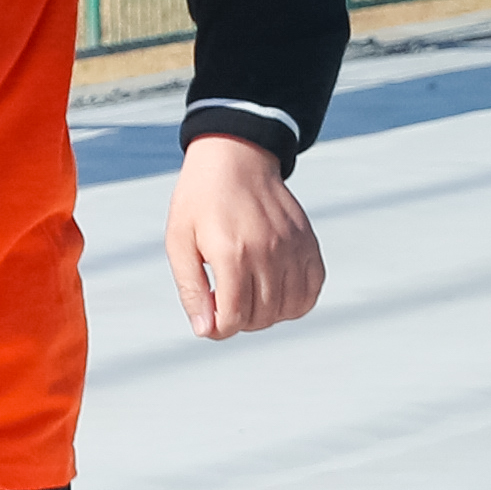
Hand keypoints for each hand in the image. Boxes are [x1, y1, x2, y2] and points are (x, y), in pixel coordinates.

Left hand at [166, 133, 325, 339]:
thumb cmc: (200, 200)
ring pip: (288, 309)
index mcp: (231, 253)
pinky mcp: (308, 244)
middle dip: (239, 322)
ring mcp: (293, 248)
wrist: (235, 160)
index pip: (234, 317)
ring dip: (266, 314)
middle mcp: (268, 253)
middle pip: (262, 317)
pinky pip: (311, 290)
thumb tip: (204, 330)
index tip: (211, 321)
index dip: (220, 329)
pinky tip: (273, 292)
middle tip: (224, 303)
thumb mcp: (179, 242)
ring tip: (247, 296)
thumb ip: (191, 289)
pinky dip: (295, 302)